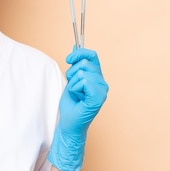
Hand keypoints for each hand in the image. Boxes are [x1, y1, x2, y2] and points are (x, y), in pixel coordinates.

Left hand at [48, 48, 108, 170]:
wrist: (69, 123)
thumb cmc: (71, 104)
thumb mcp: (72, 80)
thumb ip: (76, 65)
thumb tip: (75, 48)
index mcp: (97, 77)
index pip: (92, 55)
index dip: (79, 53)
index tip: (68, 59)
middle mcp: (102, 82)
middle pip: (84, 63)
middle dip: (72, 73)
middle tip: (73, 87)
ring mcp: (102, 90)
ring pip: (82, 73)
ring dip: (72, 84)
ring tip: (76, 94)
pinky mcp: (98, 98)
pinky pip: (84, 82)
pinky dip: (75, 89)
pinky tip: (78, 98)